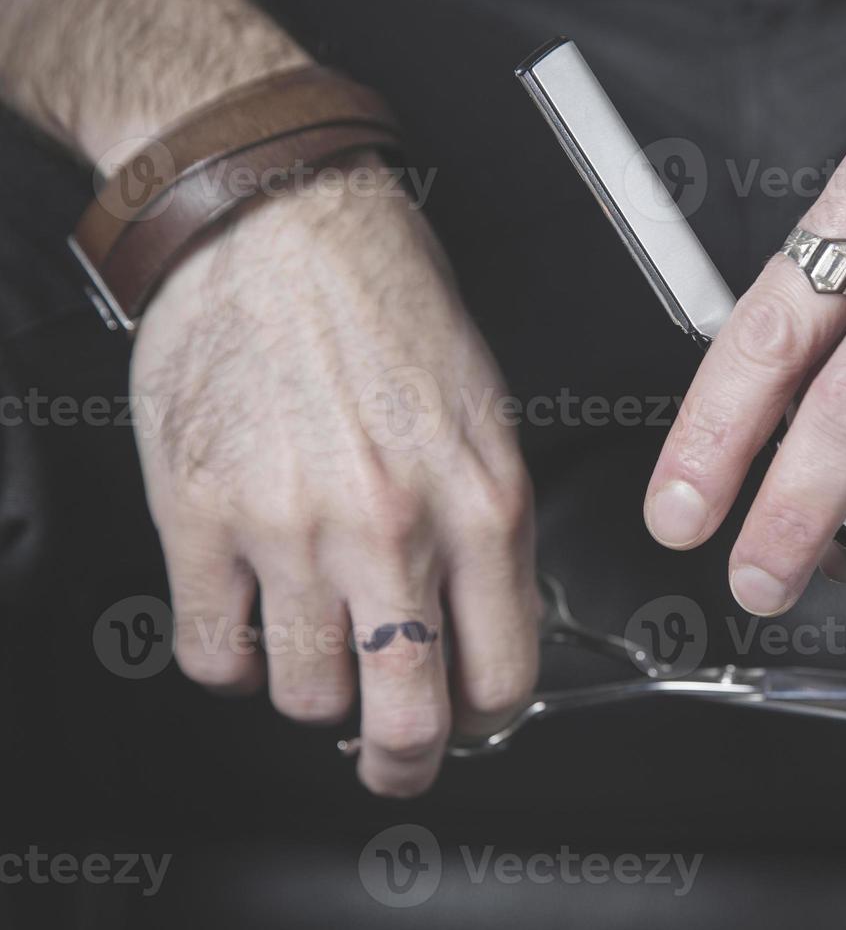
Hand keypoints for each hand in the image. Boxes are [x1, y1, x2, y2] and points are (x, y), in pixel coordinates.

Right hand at [131, 157, 538, 796]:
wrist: (279, 224)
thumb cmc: (385, 305)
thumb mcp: (486, 416)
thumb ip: (488, 530)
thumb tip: (484, 621)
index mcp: (483, 500)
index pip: (505, 672)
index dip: (490, 715)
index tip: (472, 714)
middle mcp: (393, 526)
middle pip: (407, 716)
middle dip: (406, 760)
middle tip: (397, 760)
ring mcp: (291, 530)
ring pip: (306, 696)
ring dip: (315, 697)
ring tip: (319, 653)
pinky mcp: (201, 518)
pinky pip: (214, 653)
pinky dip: (234, 662)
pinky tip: (252, 627)